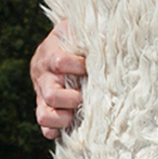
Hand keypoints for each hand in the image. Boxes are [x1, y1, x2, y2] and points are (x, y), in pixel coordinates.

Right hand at [32, 21, 86, 138]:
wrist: (55, 44)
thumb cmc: (74, 36)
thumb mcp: (78, 28)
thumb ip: (91, 30)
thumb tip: (116, 29)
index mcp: (51, 54)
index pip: (61, 63)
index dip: (78, 67)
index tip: (90, 67)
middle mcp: (43, 75)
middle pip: (52, 94)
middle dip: (72, 99)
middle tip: (84, 97)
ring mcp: (41, 93)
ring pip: (44, 115)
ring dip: (63, 119)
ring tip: (76, 115)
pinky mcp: (44, 107)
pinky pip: (44, 126)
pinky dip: (55, 130)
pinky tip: (67, 129)